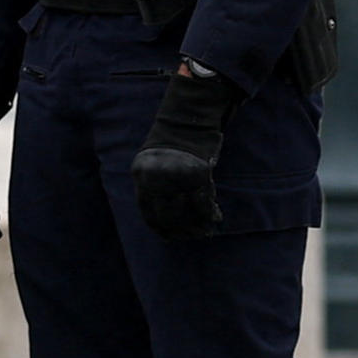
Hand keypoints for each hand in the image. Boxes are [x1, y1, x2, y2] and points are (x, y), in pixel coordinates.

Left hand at [132, 64, 233, 240]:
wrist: (189, 119)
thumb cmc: (171, 145)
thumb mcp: (152, 165)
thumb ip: (154, 189)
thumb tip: (162, 223)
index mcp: (141, 175)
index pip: (147, 211)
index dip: (159, 227)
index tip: (169, 237)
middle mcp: (156, 177)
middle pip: (168, 215)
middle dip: (181, 229)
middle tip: (191, 237)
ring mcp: (177, 176)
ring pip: (188, 211)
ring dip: (198, 224)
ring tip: (204, 232)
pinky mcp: (197, 174)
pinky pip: (204, 201)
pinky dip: (210, 211)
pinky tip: (216, 217)